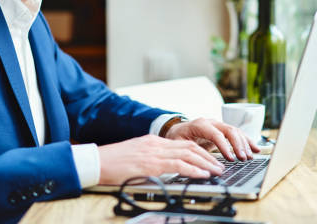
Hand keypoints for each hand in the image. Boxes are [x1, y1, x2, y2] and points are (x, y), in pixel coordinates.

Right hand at [97, 134, 223, 184]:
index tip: (210, 159)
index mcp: (152, 142)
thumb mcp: (135, 157)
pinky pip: (179, 165)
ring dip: (206, 163)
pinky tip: (203, 174)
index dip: (199, 151)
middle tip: (219, 165)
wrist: (97, 161)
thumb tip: (165, 170)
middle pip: (189, 147)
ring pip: (188, 154)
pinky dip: (194, 169)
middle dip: (207, 156)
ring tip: (217, 171)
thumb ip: (150, 159)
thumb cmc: (112, 162)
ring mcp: (154, 153)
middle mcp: (156, 144)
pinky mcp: (151, 164)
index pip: (182, 144)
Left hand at [164, 118, 259, 161]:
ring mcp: (218, 125)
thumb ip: (190, 150)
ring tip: (249, 157)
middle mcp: (211, 122)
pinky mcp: (223, 131)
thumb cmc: (177, 137)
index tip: (230, 158)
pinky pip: (238, 134)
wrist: (178, 130)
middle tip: (243, 158)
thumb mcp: (179, 144)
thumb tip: (202, 162)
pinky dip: (248, 141)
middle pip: (229, 130)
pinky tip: (256, 149)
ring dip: (244, 144)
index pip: (215, 134)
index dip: (224, 146)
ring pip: (236, 131)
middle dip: (238, 145)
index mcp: (200, 124)